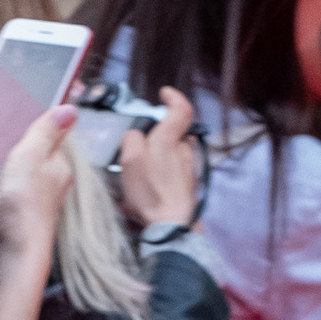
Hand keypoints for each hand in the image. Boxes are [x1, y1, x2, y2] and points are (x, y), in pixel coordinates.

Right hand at [0, 100, 75, 256]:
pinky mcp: (26, 221)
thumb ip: (47, 132)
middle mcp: (57, 187)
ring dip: (17, 178)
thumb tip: (71, 108)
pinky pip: (19, 199)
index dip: (37, 139)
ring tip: (2, 176)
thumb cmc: (24, 198)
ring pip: (31, 182)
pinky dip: (11, 195)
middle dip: (26, 159)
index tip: (22, 139)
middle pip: (41, 164)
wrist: (15, 247)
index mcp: (62, 169)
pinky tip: (0, 198)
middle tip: (8, 158)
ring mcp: (42, 206)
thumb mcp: (32, 154)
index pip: (54, 145)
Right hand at [118, 85, 200, 230]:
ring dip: (160, 155)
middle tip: (140, 142)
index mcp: (171, 139)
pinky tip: (146, 188)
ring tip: (141, 167)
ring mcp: (188, 170)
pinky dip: (161, 174)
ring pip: (175, 153)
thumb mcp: (131, 158)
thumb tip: (136, 135)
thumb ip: (132, 138)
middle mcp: (184, 151)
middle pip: (176, 133)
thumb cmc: (151, 190)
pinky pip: (173, 173)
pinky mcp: (186, 187)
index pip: (182, 109)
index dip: (174, 97)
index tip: (164, 93)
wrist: (172, 225)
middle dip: (160, 133)